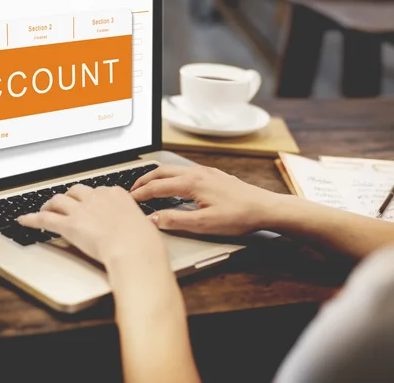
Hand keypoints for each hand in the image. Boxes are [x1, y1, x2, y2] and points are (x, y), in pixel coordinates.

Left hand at [18, 184, 166, 267]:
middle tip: (65, 203)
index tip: (88, 203)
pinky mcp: (69, 225)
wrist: (134, 249)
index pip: (98, 190)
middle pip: (75, 191)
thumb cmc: (142, 242)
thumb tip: (134, 229)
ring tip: (45, 208)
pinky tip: (24, 220)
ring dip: (50, 204)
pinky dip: (31, 219)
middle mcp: (96, 198)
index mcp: (115, 194)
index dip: (90, 198)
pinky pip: (45, 219)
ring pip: (59, 200)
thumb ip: (133, 222)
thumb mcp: (142, 225)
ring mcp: (82, 210)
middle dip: (69, 197)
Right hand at [131, 165, 282, 235]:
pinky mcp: (213, 175)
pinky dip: (170, 176)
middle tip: (131, 190)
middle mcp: (197, 173)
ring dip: (157, 176)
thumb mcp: (204, 224)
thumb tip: (152, 218)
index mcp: (192, 183)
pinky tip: (173, 184)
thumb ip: (175, 220)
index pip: (157, 187)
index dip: (140, 194)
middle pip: (161, 172)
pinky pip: (184, 171)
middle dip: (143, 180)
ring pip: (173, 169)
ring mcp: (206, 172)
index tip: (129, 200)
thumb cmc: (238, 216)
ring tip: (147, 186)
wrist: (265, 208)